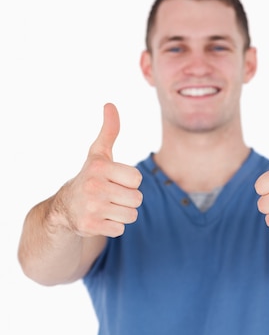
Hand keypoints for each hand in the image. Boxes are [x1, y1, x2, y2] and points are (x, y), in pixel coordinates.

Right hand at [57, 103, 142, 237]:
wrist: (64, 208)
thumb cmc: (89, 178)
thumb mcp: (98, 154)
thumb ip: (109, 131)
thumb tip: (110, 105)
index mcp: (100, 167)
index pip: (137, 179)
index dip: (129, 182)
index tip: (114, 181)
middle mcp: (94, 186)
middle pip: (137, 199)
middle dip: (127, 200)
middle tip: (110, 197)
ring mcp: (91, 207)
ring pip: (130, 215)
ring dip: (122, 214)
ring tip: (106, 207)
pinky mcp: (90, 225)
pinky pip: (120, 229)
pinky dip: (113, 226)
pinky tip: (100, 219)